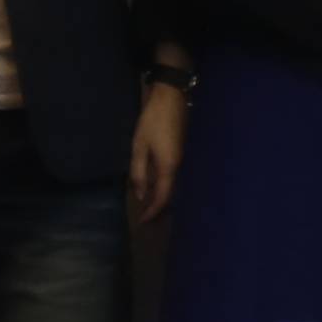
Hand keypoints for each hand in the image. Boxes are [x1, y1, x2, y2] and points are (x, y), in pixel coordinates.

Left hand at [129, 77, 187, 224]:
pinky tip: (155, 187)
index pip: (163, 197)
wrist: (171, 98)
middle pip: (171, 193)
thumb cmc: (152, 121)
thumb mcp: (139, 146)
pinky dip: (164, 186)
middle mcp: (179, 166)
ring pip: (173, 185)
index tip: (143, 223)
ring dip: (161, 197)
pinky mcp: (180, 152)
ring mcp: (182, 158)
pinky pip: (173, 176)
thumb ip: (139, 173)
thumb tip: (140, 195)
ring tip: (149, 206)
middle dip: (158, 208)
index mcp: (169, 166)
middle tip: (146, 219)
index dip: (153, 211)